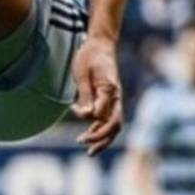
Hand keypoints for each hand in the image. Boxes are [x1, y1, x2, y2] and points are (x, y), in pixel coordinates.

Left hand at [71, 36, 122, 155]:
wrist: (100, 45)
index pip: (106, 114)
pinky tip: (88, 134)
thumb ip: (86, 94)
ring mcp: (114, 100)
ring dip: (102, 138)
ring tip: (87, 149)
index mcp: (110, 90)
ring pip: (113, 125)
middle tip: (85, 147)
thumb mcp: (82, 73)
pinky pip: (108, 119)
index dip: (94, 124)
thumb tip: (88, 116)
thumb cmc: (90, 56)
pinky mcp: (109, 100)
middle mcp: (116, 97)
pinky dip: (100, 129)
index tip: (78, 123)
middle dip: (101, 139)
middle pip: (114, 125)